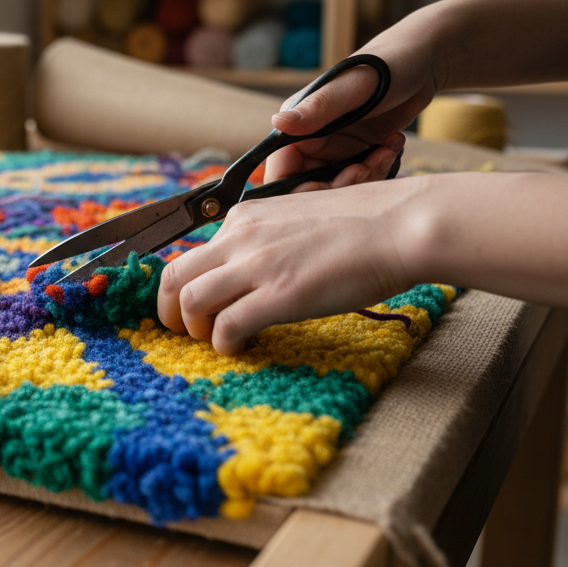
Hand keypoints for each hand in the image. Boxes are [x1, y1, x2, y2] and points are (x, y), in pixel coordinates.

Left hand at [157, 177, 426, 352]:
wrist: (399, 225)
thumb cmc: (362, 225)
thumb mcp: (297, 219)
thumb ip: (267, 239)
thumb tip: (254, 268)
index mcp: (244, 218)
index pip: (193, 254)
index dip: (186, 285)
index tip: (195, 307)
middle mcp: (240, 237)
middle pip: (173, 275)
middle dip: (168, 310)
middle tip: (183, 331)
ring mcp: (256, 265)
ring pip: (189, 300)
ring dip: (193, 328)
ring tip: (213, 341)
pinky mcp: (278, 295)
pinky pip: (225, 326)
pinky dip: (223, 343)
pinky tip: (240, 348)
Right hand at [266, 20, 443, 190]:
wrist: (423, 60)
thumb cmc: (386, 64)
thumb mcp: (352, 86)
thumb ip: (316, 108)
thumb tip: (278, 122)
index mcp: (297, 126)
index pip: (281, 173)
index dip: (303, 189)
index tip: (339, 179)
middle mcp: (310, 140)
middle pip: (309, 188)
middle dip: (341, 186)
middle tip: (366, 168)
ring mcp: (334, 149)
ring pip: (338, 187)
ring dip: (366, 177)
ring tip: (386, 150)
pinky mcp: (357, 153)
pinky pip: (361, 178)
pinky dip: (380, 168)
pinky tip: (392, 144)